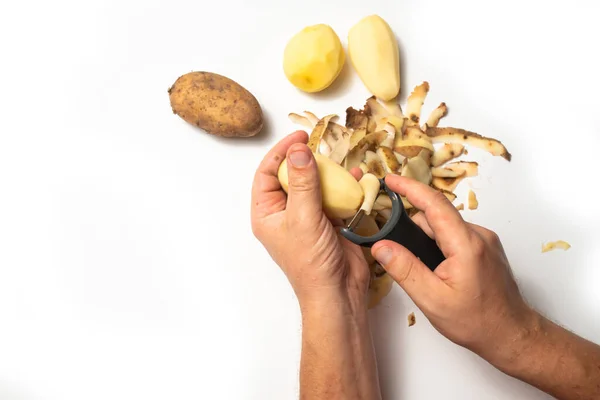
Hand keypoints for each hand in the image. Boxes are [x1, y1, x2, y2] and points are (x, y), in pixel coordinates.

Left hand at [251, 131, 369, 309]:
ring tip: (338, 161)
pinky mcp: (329, 222)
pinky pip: (334, 197)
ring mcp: (308, 217)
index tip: (299, 137)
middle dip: (305, 160)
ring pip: (314, 185)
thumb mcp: (303, 218)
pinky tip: (356, 177)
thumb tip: (299, 151)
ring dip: (327, 172)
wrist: (337, 292)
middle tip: (319, 146)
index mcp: (267, 213)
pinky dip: (345, 187)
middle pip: (291, 176)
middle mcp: (285, 213)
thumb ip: (303, 183)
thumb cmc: (311, 262)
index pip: (267, 174)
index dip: (281, 152)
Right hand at [371, 174, 536, 364]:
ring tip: (427, 273)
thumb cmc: (476, 321)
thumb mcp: (432, 299)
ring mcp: (485, 240)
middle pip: (436, 217)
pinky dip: (441, 245)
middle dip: (414, 231)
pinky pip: (455, 235)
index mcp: (465, 244)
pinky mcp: (486, 247)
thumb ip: (404, 269)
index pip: (434, 204)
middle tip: (400, 255)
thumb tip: (380, 246)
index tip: (389, 179)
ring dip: (429, 241)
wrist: (511, 334)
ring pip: (445, 227)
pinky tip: (439, 271)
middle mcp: (479, 235)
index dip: (409, 188)